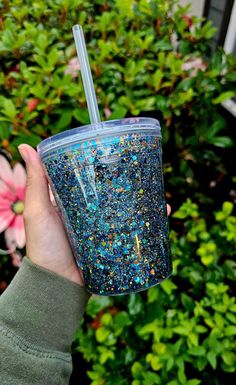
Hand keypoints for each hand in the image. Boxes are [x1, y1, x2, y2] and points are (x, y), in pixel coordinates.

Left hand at [18, 144, 170, 286]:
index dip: (105, 167)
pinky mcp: (115, 245)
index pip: (93, 180)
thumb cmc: (44, 245)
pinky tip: (163, 214)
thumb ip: (36, 181)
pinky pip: (135, 232)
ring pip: (129, 212)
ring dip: (145, 203)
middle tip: (145, 172)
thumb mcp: (38, 210)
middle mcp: (92, 214)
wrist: (57, 283)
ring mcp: (106, 230)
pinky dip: (150, 224)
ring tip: (160, 193)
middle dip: (131, 185)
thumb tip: (24, 145)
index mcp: (75, 203)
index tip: (118, 152)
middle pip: (115, 194)